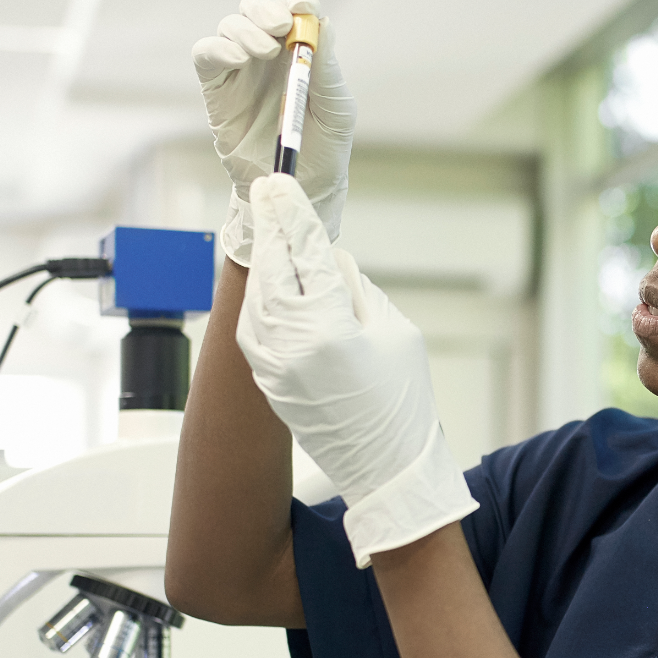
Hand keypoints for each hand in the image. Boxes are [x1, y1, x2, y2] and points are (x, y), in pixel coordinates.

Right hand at [192, 0, 354, 266]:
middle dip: (264, 8)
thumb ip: (327, 70)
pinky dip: (218, 48)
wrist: (297, 188)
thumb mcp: (336, 110)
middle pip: (256, 7)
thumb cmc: (322, 147)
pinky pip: (206, 54)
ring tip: (264, 52)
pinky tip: (237, 59)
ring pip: (230, 25)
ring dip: (246, 30)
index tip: (301, 8)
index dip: (296, 1)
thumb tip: (323, 25)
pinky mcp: (217, 89)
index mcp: (301, 51)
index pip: (294, 9)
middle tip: (279, 27)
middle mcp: (268, 53)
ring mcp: (240, 69)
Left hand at [236, 174, 474, 567]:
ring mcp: (273, 367)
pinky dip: (258, 298)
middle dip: (269, 229)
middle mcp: (291, 347)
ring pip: (255, 297)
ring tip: (266, 231)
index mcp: (329, 330)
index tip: (282, 186)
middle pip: (270, 269)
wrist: (388, 471)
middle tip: (265, 194)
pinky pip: (253, 328)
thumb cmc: (404, 402)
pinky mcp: (268, 382)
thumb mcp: (396, 332)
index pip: (306, 254)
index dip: (294, 215)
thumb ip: (357, 289)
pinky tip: (267, 281)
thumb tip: (328, 261)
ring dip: (260, 262)